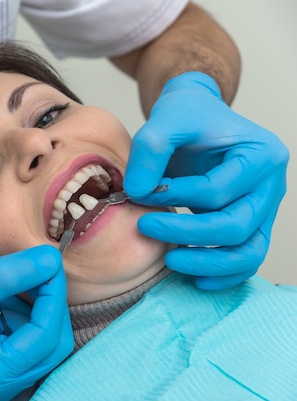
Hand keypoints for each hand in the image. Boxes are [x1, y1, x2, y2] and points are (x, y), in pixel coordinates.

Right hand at [0, 245, 72, 400]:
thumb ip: (11, 274)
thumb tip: (51, 258)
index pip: (45, 337)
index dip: (53, 296)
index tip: (49, 263)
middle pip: (50, 346)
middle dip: (47, 305)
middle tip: (37, 270)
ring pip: (38, 343)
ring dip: (31, 308)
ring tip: (6, 283)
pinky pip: (21, 342)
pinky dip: (17, 316)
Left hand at [124, 72, 287, 289]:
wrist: (196, 117)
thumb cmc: (186, 115)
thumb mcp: (166, 119)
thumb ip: (150, 149)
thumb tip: (137, 192)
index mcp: (259, 154)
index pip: (218, 190)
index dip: (177, 196)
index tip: (142, 192)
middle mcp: (270, 185)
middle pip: (237, 225)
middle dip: (188, 234)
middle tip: (146, 226)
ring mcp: (263, 208)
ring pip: (249, 250)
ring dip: (208, 262)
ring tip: (169, 261)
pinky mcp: (250, 224)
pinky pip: (246, 258)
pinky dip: (223, 273)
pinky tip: (193, 278)